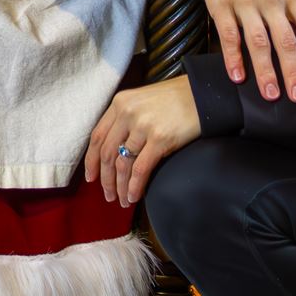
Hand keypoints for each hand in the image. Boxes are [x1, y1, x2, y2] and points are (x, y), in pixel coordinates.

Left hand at [86, 76, 200, 206]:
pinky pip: (141, 168)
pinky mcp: (160, 139)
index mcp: (119, 103)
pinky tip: (133, 196)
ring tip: (122, 200)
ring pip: (123, 163)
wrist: (204, 95)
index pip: (97, 136)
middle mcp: (127, 113)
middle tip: (108, 195)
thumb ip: (126, 119)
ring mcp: (143, 126)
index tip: (91, 177)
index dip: (92, 160)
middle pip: (107, 153)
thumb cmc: (175, 100)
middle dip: (105, 178)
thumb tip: (116, 150)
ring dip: (119, 186)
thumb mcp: (142, 101)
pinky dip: (134, 186)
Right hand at [202, 0, 295, 102]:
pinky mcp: (221, 5)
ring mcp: (244, 3)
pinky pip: (228, 35)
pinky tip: (237, 75)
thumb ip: (295, 9)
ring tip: (271, 94)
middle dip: (293, 70)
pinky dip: (232, 57)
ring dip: (265, 70)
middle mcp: (270, 1)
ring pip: (257, 41)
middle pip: (286, 40)